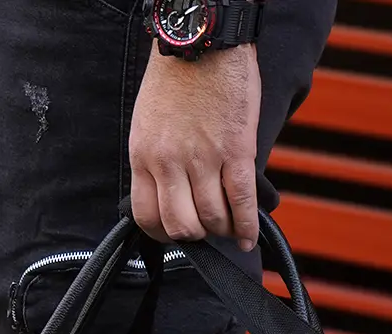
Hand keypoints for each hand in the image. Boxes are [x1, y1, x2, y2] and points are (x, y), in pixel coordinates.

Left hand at [129, 43, 260, 250]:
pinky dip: (245, 225)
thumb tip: (170, 193)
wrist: (204, 39)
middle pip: (180, 225)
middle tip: (205, 229)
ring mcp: (203, 158)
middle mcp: (170, 162)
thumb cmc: (176, 77)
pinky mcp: (236, 149)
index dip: (162, 234)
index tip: (175, 233)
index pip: (146, 217)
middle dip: (194, 235)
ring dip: (221, 229)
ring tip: (227, 227)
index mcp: (144, 156)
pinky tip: (247, 238)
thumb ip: (155, 159)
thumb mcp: (148, 122)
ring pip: (211, 218)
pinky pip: (241, 200)